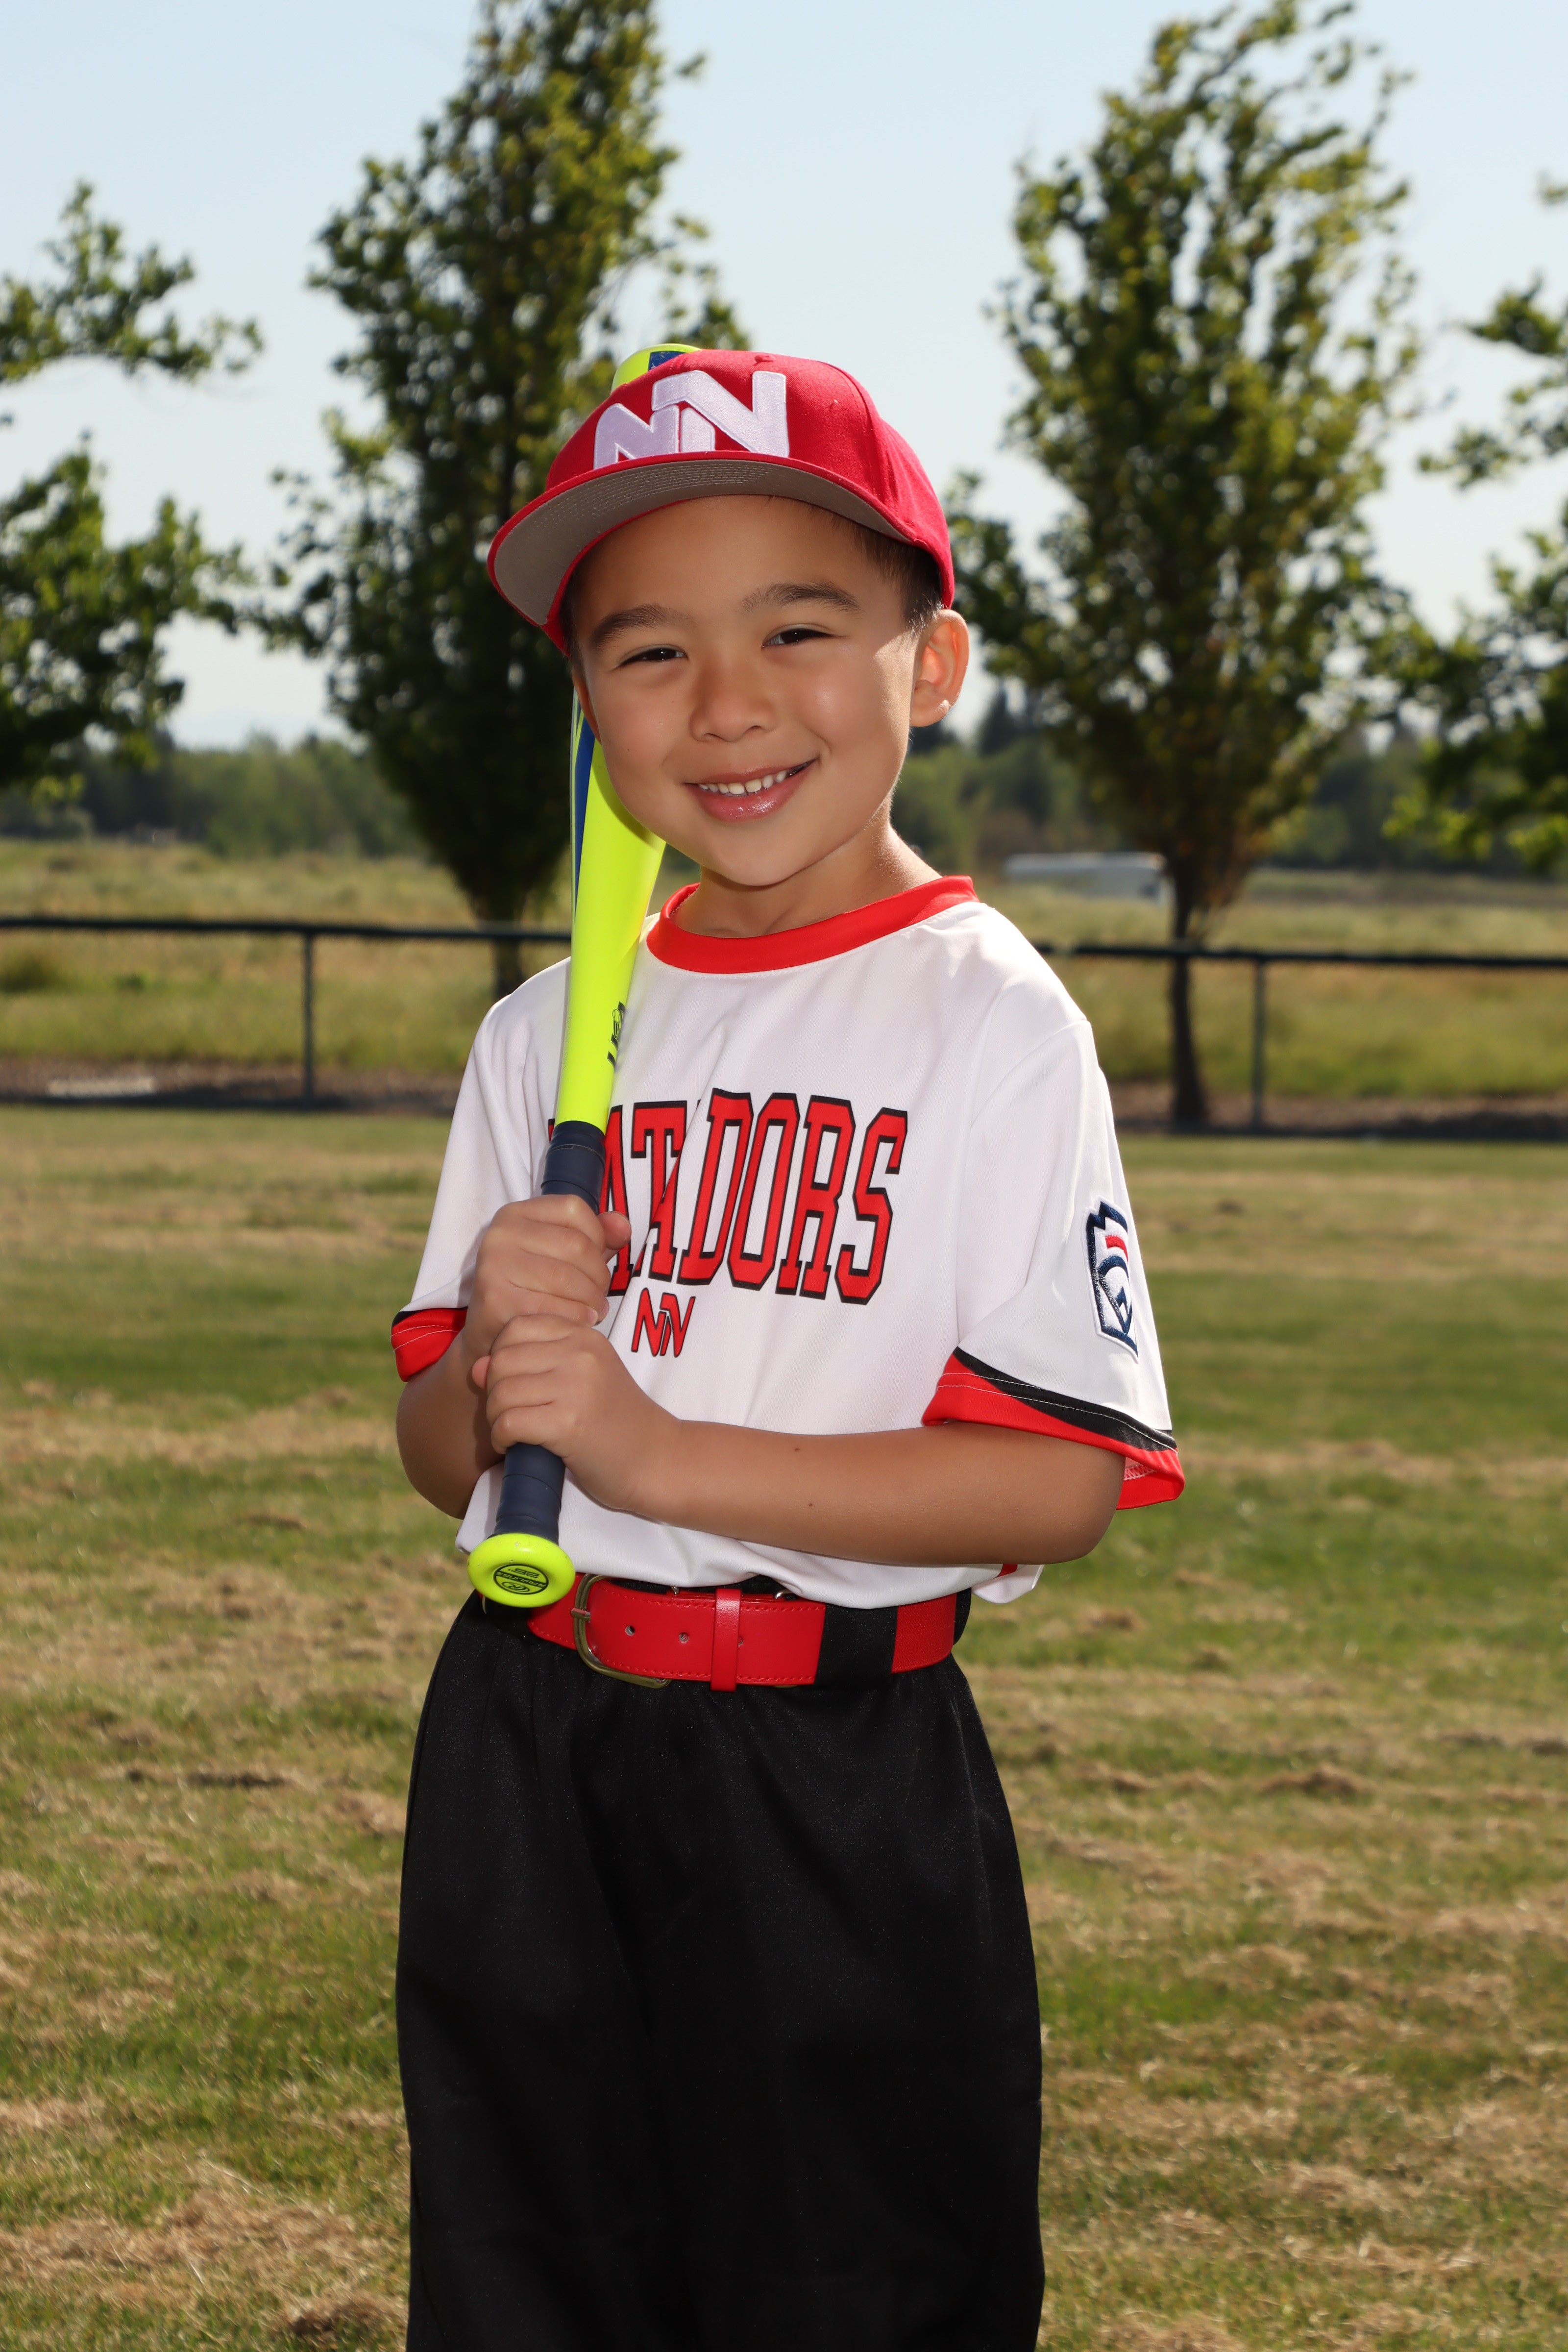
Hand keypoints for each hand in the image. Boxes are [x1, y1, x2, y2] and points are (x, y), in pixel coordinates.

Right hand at [462, 1196, 632, 1373]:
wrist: (492, 1334)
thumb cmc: (532, 1290)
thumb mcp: (562, 1255)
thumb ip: (596, 1237)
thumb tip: (623, 1226)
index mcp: (515, 1213)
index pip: (573, 1207)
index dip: (598, 1236)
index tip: (597, 1261)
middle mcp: (501, 1233)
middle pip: (575, 1244)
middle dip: (599, 1275)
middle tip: (600, 1295)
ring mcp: (495, 1264)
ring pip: (568, 1278)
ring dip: (592, 1299)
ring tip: (595, 1310)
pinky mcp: (496, 1299)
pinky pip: (554, 1307)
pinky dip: (577, 1317)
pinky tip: (580, 1322)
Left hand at [472, 1312, 675, 1517]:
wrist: (656, 1459)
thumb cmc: (615, 1421)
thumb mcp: (579, 1379)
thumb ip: (531, 1366)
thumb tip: (476, 1368)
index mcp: (584, 1336)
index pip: (516, 1327)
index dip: (502, 1356)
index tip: (517, 1384)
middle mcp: (580, 1353)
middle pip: (502, 1360)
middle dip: (494, 1391)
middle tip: (510, 1413)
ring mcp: (576, 1387)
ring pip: (501, 1392)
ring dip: (496, 1418)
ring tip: (513, 1431)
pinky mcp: (569, 1423)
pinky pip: (509, 1422)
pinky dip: (502, 1438)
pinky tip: (515, 1445)